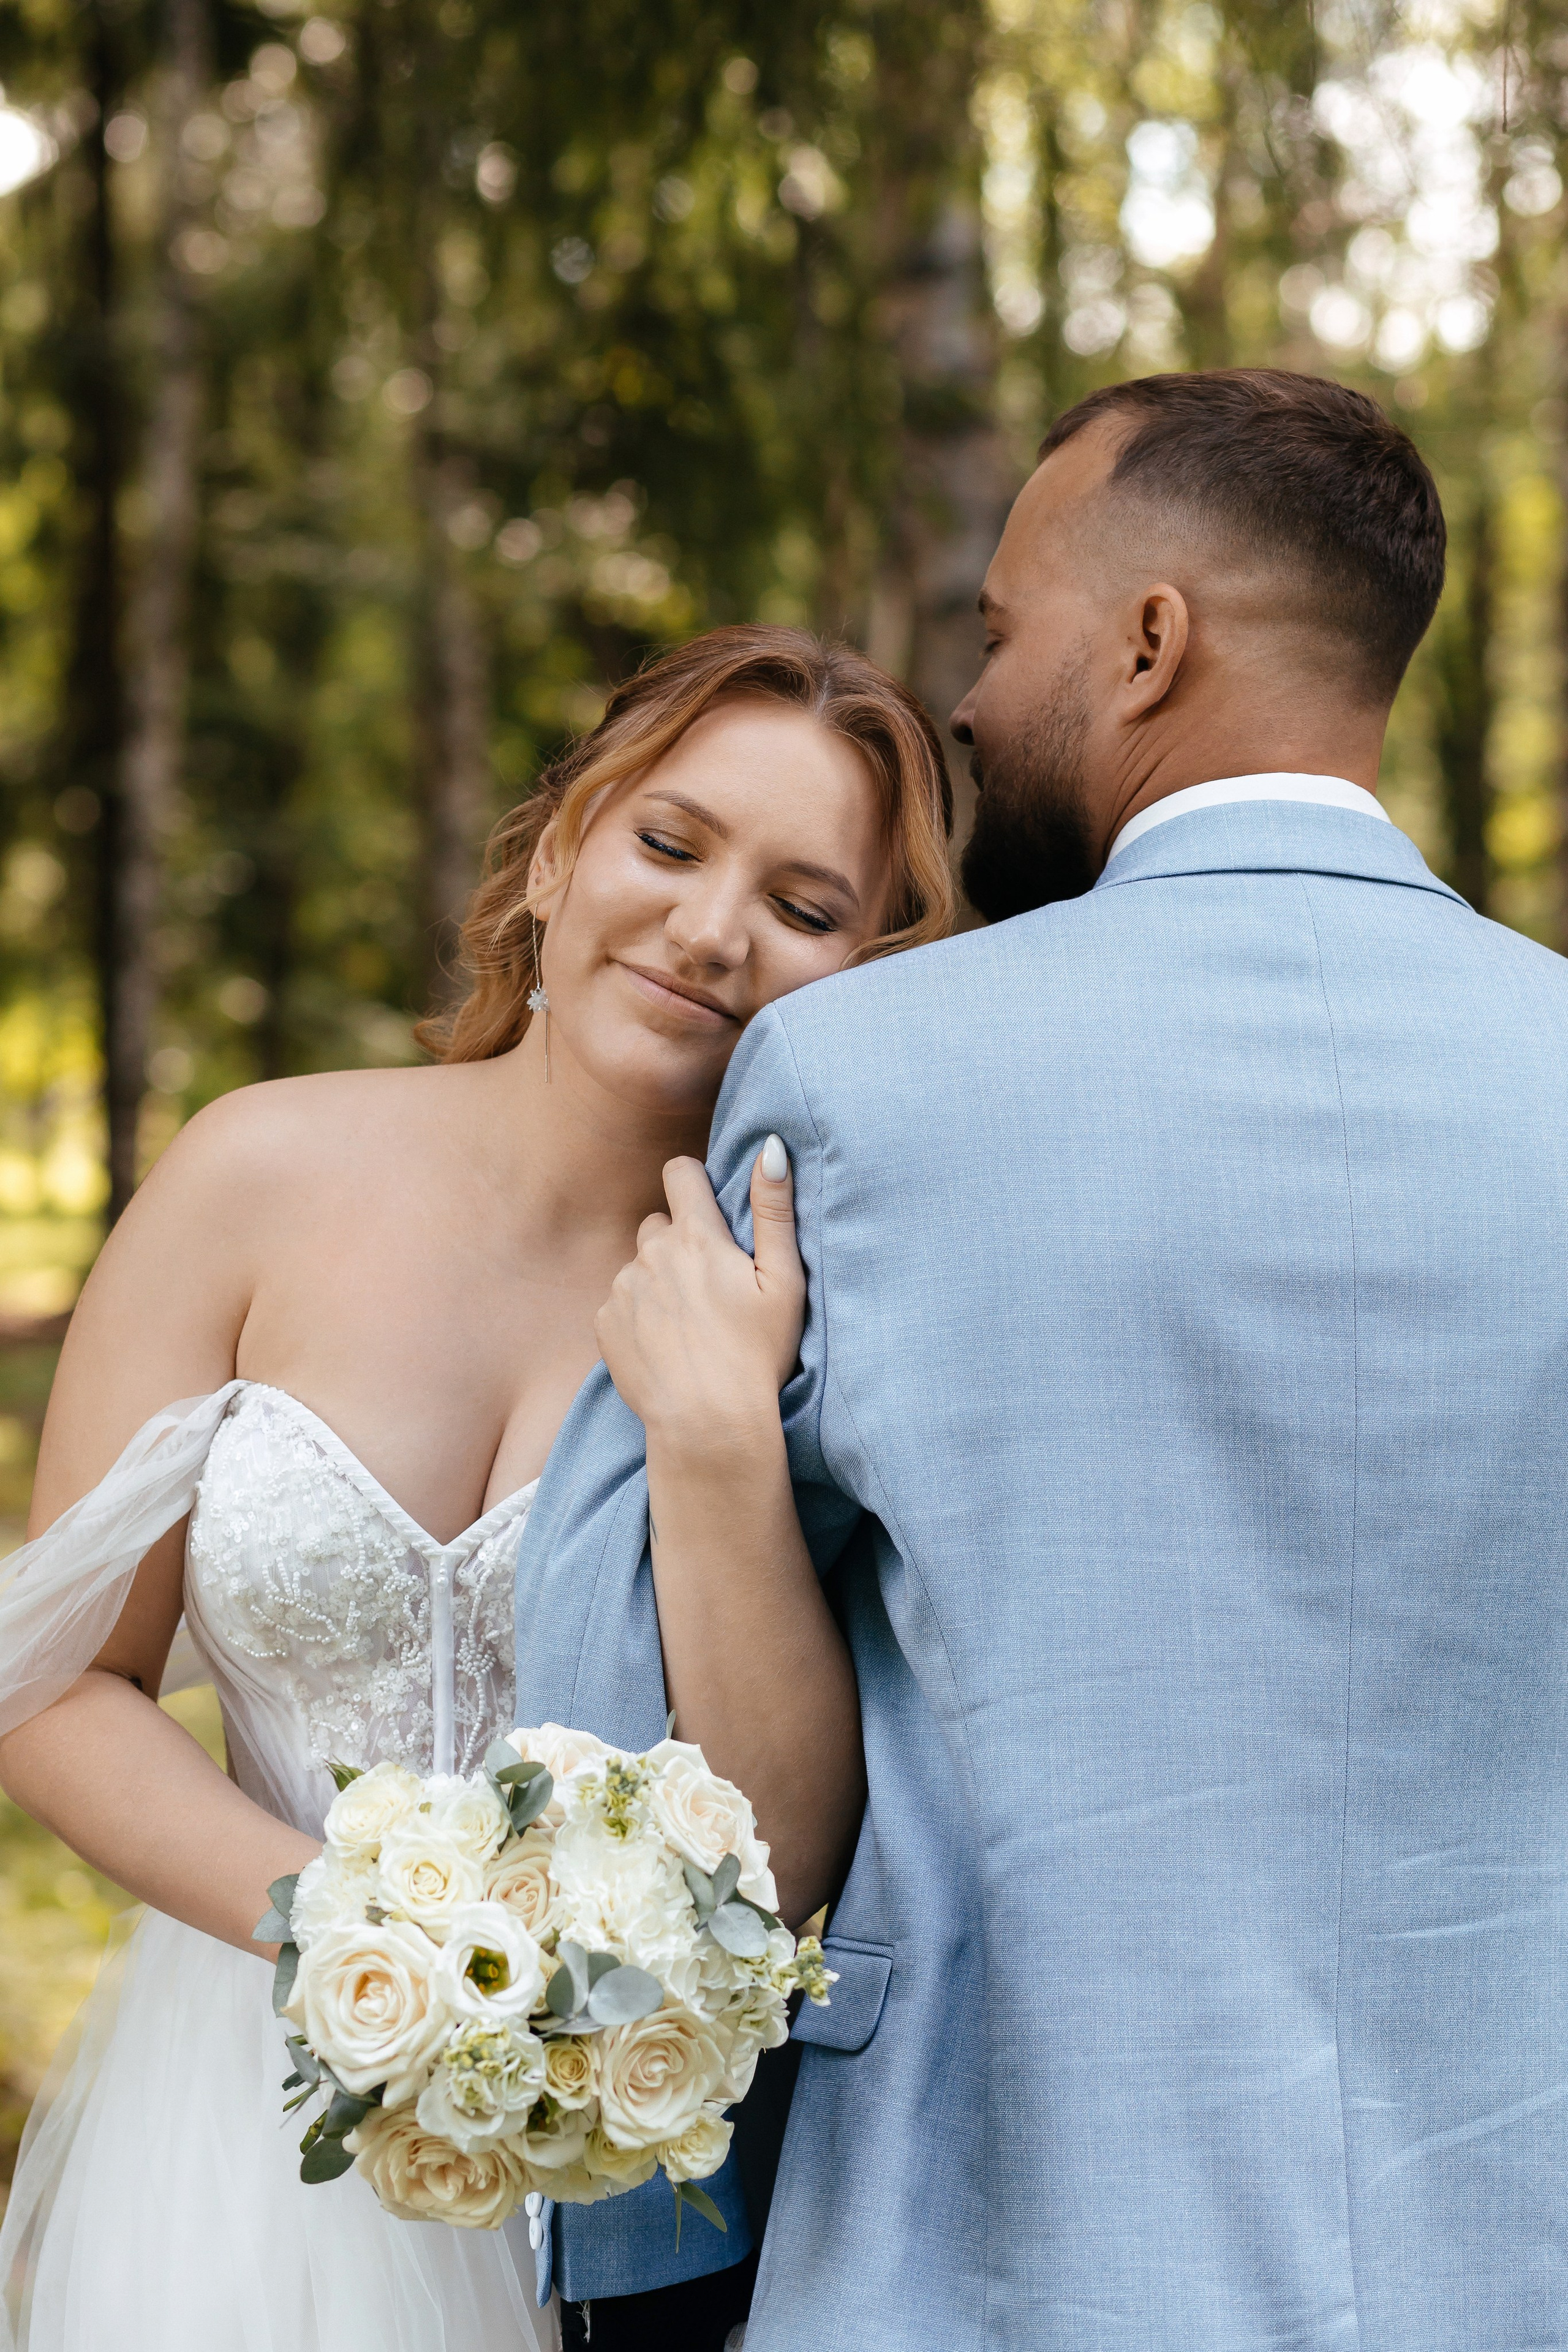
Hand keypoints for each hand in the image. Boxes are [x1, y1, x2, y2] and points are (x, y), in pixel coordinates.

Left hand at [595, 1139, 804, 1448]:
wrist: (706, 1423)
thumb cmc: (756, 1355)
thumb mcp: (784, 1282)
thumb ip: (775, 1210)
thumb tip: (772, 1148)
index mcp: (697, 1238)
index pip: (680, 1172)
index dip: (694, 1182)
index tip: (709, 1208)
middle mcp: (651, 1254)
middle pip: (659, 1224)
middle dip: (679, 1242)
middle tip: (710, 1286)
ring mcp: (623, 1288)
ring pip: (639, 1265)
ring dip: (659, 1280)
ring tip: (690, 1323)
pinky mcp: (605, 1323)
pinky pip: (620, 1302)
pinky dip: (639, 1315)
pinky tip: (666, 1344)